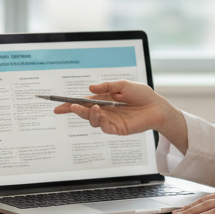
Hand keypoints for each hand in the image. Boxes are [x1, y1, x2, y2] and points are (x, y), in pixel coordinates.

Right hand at [52, 80, 172, 136]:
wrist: (156, 106)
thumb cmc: (141, 94)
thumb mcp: (122, 85)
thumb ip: (106, 87)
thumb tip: (89, 88)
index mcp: (103, 100)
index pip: (83, 102)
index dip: (70, 104)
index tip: (58, 105)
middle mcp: (104, 111)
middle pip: (84, 113)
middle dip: (74, 110)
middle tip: (69, 107)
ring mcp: (110, 121)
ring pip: (92, 121)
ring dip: (89, 114)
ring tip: (93, 107)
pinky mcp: (117, 129)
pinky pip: (104, 127)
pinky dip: (100, 120)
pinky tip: (102, 113)